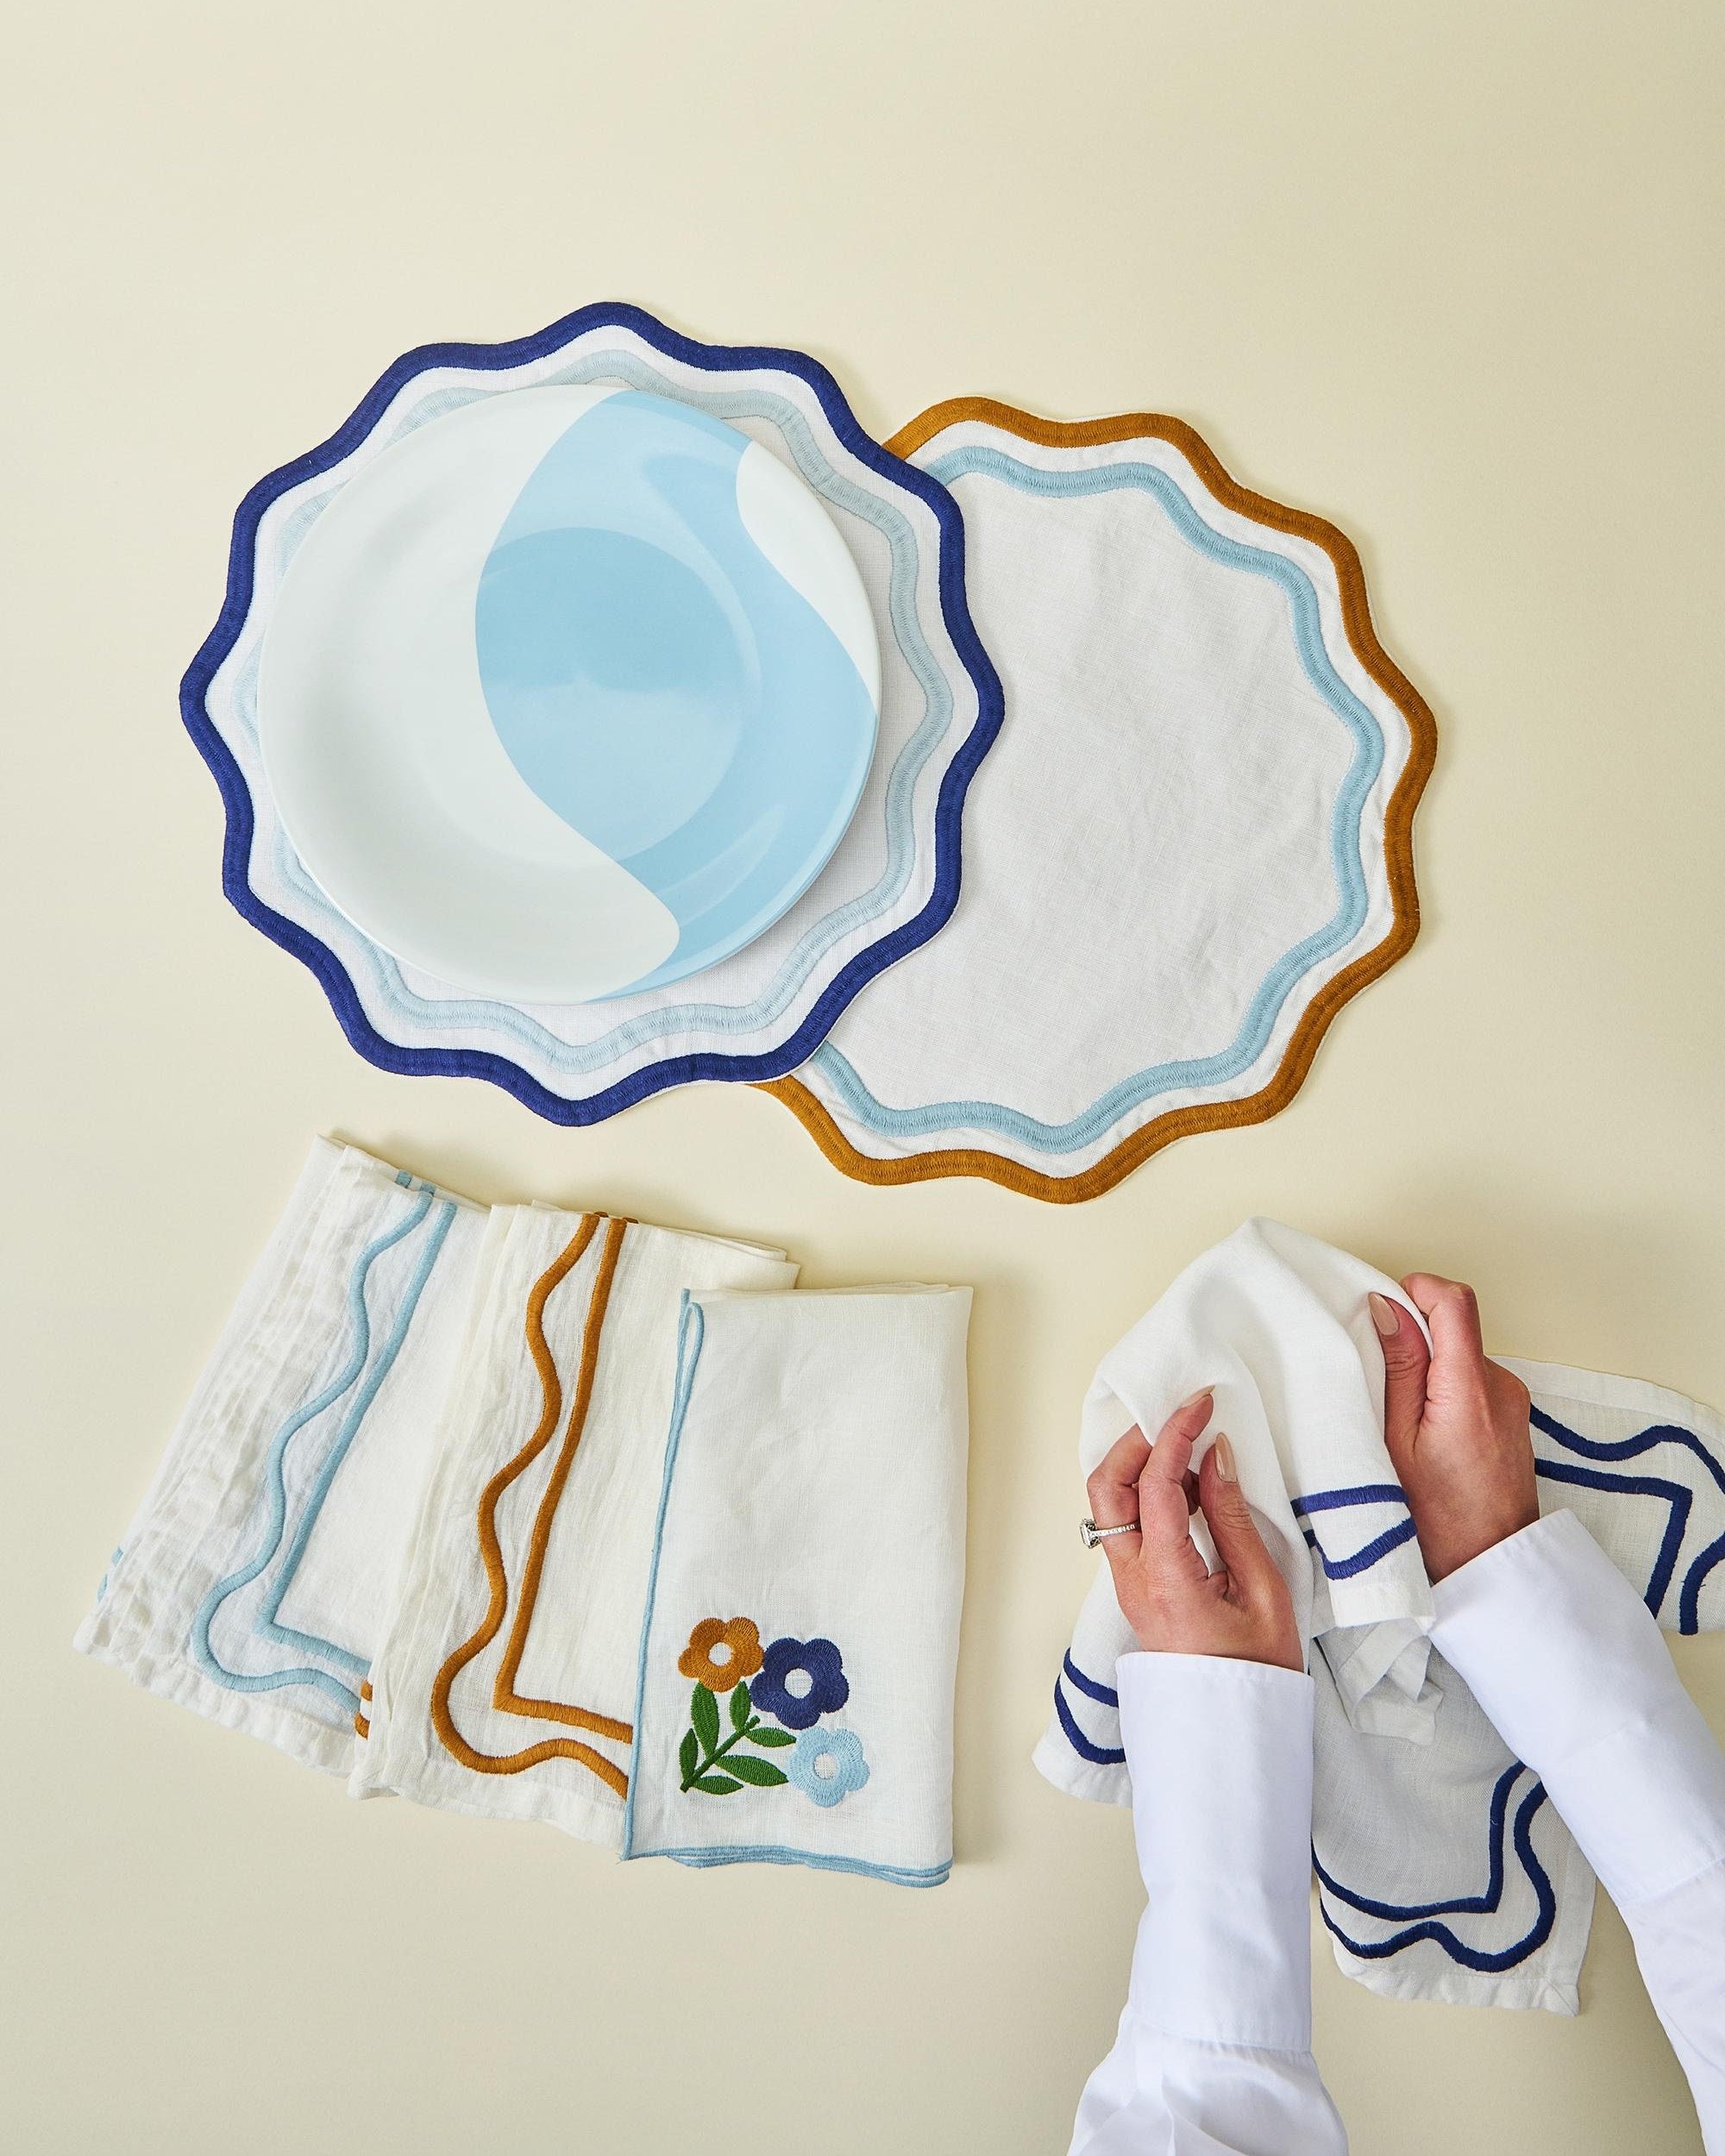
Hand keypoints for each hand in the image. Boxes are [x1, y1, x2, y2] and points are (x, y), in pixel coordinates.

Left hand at [1087, 1393, 1303, 1671]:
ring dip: (1142, 1464)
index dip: (1175, 1435)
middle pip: (1106, 1488)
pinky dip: (1151, 1491)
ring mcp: (1128, 1583)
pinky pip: (1129, 1522)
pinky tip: (1192, 1486)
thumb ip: (1234, 1521)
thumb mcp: (1263, 1592)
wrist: (1235, 1729)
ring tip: (1193, 1449)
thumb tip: (1216, 1457)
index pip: (1155, 1487)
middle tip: (1181, 1418)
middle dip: (1137, 1441)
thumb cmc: (1258, 1669)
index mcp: (1165, 1580)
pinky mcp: (1136, 1585)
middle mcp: (1132, 1578)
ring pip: (1110, 1503)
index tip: (1201, 1402)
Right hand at [1371, 1274, 1537, 1583]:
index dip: (1417, 1290)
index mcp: (1469, 1388)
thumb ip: (1397, 1368)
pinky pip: (1472, 1377)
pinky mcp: (1512, 1412)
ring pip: (1460, 1353)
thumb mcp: (1396, 1440)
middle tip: (1382, 1378)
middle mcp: (1500, 1385)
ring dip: (1429, 1367)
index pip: (1454, 1301)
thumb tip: (1388, 1307)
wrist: (1489, 1563)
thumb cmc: (1437, 1516)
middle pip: (1454, 1324)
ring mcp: (1511, 1398)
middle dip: (1414, 1337)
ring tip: (1405, 1416)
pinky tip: (1429, 1429)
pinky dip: (1445, 1387)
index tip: (1385, 1312)